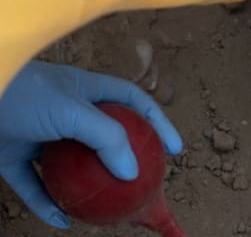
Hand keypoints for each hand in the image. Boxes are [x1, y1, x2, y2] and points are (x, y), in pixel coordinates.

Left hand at [0, 61, 182, 228]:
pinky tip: (63, 221)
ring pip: (70, 166)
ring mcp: (39, 135)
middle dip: (124, 159)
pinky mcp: (12, 157)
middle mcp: (66, 112)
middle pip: (104, 137)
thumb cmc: (23, 94)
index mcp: (86, 90)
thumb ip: (106, 138)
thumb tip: (132, 172)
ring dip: (87, 187)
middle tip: (141, 182)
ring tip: (107, 208)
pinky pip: (34, 186)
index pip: (133, 103)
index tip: (174, 148)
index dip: (156, 122)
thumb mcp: (72, 111)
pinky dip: (48, 205)